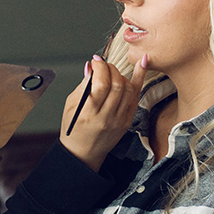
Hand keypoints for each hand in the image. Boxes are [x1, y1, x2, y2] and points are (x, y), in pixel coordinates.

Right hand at [60, 55, 146, 171]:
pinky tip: (143, 63)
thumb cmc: (74, 128)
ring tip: (111, 71)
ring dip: (120, 74)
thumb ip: (83, 86)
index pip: (101, 84)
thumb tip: (91, 67)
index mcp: (89, 113)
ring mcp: (120, 119)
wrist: (84, 152)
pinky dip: (140, 78)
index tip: (95, 61)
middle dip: (110, 68)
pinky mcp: (128, 120)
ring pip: (128, 88)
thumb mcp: (71, 106)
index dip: (100, 68)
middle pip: (116, 85)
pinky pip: (136, 95)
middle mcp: (106, 117)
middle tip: (103, 64)